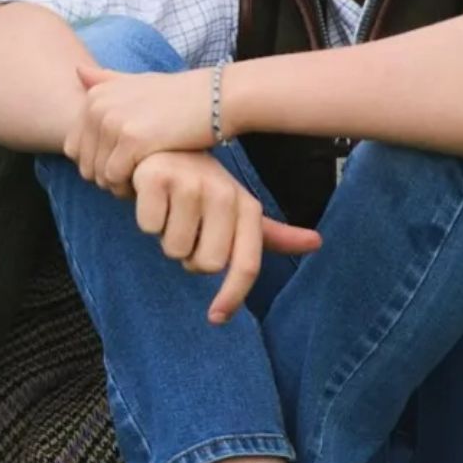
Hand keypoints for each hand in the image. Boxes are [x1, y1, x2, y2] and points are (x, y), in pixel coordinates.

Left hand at [69, 66, 216, 193]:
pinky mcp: (131, 139)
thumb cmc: (180, 95)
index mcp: (95, 95)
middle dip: (106, 178)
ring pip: (97, 175)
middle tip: (136, 177)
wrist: (218, 98)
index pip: (73, 148)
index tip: (124, 166)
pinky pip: (114, 178)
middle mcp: (98, 105)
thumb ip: (107, 80)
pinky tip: (149, 180)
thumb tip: (77, 71)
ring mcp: (113, 121)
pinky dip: (129, 188)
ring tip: (143, 178)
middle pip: (84, 164)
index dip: (97, 164)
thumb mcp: (139, 81)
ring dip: (118, 186)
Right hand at [128, 151, 321, 323]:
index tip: (216, 318)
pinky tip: (151, 198)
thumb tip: (316, 243)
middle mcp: (223, 192)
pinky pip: (149, 226)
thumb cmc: (202, 185)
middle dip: (189, 256)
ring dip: (166, 236)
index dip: (232, 296)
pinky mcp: (156, 177)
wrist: (163, 144)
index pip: (246, 264)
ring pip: (173, 248)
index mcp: (246, 205)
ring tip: (169, 210)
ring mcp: (189, 183)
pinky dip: (146, 218)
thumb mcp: (238, 207)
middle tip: (186, 229)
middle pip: (204, 264)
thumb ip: (272, 233)